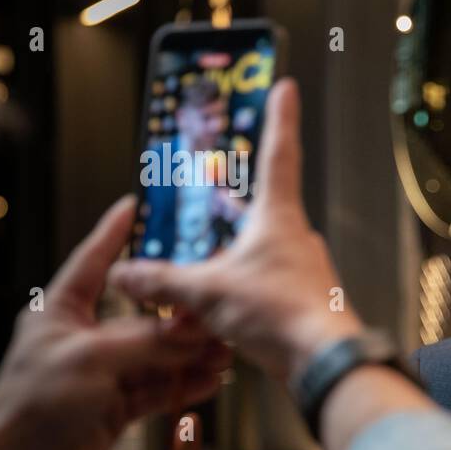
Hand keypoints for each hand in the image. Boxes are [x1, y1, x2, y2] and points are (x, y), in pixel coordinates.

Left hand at [0, 196, 228, 449]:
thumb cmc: (35, 402)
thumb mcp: (92, 359)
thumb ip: (146, 341)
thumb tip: (192, 329)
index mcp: (62, 311)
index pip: (94, 261)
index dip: (116, 234)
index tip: (138, 207)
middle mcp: (85, 337)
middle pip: (143, 316)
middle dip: (181, 315)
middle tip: (217, 307)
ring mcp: (103, 372)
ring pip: (157, 355)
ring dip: (191, 355)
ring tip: (225, 352)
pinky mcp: (116, 404)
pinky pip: (158, 388)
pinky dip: (184, 385)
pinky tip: (211, 381)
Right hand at [110, 79, 363, 382]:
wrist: (326, 362)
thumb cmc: (279, 314)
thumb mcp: (207, 293)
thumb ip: (162, 281)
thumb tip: (124, 275)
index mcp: (279, 217)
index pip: (279, 153)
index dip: (280, 118)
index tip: (285, 87)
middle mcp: (297, 237)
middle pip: (262, 208)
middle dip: (234, 205)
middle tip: (213, 195)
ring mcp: (305, 269)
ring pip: (262, 252)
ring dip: (233, 256)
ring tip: (200, 267)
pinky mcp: (305, 301)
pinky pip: (267, 285)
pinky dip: (242, 289)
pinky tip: (220, 309)